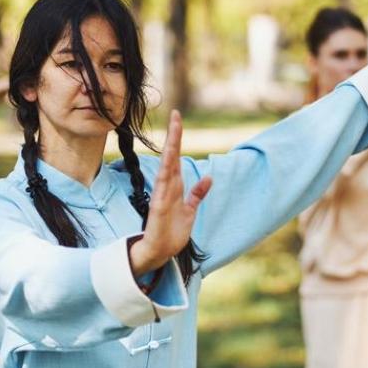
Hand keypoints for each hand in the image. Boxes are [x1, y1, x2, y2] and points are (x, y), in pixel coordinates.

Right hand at [128, 110, 212, 274]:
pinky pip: (162, 187)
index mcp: (175, 187)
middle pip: (171, 156)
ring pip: (167, 166)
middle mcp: (168, 187)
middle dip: (174, 136)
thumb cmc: (171, 233)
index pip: (177, 158)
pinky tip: (168, 161)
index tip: (179, 119)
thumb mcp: (190, 211)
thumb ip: (198, 194)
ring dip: (170, 149)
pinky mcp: (159, 208)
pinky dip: (165, 173)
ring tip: (173, 130)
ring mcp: (162, 196)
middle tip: (176, 114)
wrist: (160, 252)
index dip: (178, 139)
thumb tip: (208, 178)